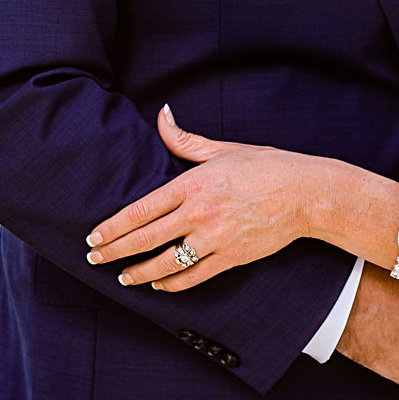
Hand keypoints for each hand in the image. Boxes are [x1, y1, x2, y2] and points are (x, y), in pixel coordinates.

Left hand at [85, 107, 316, 287]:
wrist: (305, 193)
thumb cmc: (264, 167)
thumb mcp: (221, 148)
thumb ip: (184, 139)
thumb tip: (161, 115)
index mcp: (191, 184)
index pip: (141, 210)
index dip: (113, 226)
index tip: (94, 236)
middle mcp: (199, 213)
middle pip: (146, 238)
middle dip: (115, 251)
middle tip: (93, 259)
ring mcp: (215, 238)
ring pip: (167, 263)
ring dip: (139, 272)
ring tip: (122, 277)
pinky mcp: (232, 257)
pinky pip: (195, 276)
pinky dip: (173, 284)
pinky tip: (158, 284)